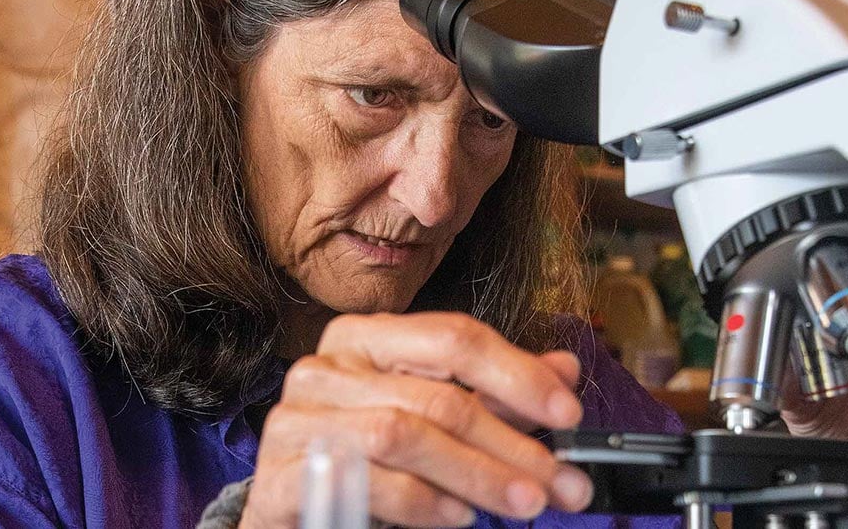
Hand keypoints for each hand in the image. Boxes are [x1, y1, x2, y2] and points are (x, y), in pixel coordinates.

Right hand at [239, 312, 593, 527]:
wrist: (292, 507)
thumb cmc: (367, 454)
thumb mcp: (435, 414)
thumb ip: (495, 393)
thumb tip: (563, 371)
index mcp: (367, 336)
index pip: (453, 337)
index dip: (518, 374)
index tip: (569, 411)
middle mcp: (328, 366)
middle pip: (438, 394)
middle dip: (511, 443)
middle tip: (562, 482)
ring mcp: (298, 417)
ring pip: (405, 434)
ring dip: (477, 474)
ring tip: (524, 502)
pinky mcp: (278, 475)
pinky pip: (364, 482)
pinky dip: (422, 502)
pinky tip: (459, 516)